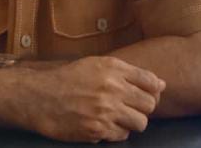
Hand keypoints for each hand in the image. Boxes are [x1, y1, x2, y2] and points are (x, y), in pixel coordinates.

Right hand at [24, 56, 165, 142]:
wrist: (40, 97)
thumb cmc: (67, 80)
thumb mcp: (95, 65)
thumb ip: (128, 73)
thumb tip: (160, 84)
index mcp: (112, 68)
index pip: (150, 81)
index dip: (152, 90)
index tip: (143, 94)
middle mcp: (111, 88)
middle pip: (149, 104)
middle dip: (142, 107)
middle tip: (128, 107)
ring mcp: (105, 111)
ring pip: (140, 122)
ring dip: (131, 121)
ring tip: (116, 116)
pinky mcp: (98, 130)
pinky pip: (122, 135)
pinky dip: (116, 132)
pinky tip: (103, 124)